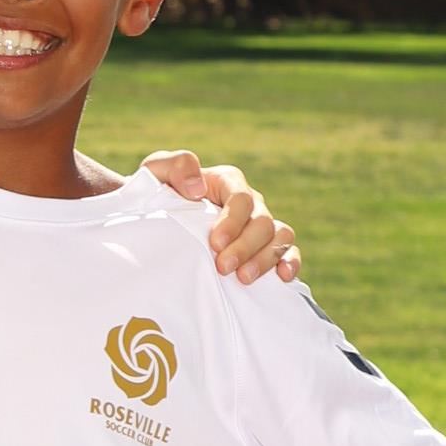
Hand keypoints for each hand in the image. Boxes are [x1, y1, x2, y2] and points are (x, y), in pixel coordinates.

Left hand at [140, 149, 300, 284]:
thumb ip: (175, 166)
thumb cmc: (157, 195)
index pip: (241, 198)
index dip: (232, 221)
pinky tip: (283, 277)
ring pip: (279, 237)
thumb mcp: (156, 173)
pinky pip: (288, 252)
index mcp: (227, 182)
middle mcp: (249, 203)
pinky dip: (291, 262)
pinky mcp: (264, 248)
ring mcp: (259, 226)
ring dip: (265, 259)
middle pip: (262, 222)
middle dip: (245, 247)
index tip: (214, 244)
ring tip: (243, 278)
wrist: (154, 223)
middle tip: (223, 268)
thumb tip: (197, 189)